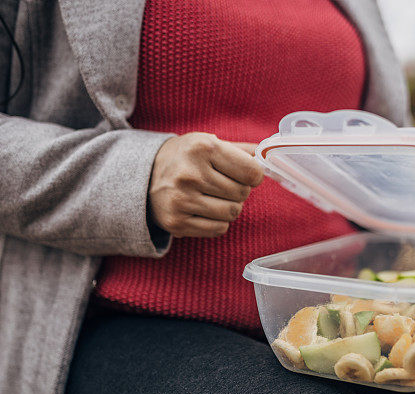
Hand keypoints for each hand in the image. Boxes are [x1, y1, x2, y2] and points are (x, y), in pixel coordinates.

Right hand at [148, 133, 262, 237]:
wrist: (145, 175)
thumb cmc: (187, 158)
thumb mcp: (209, 142)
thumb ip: (242, 150)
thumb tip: (269, 155)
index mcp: (203, 148)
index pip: (251, 172)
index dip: (255, 176)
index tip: (247, 175)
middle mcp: (190, 174)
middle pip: (242, 194)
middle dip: (239, 191)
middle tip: (223, 185)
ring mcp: (181, 199)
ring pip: (232, 213)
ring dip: (229, 207)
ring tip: (213, 197)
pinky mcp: (176, 222)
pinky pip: (219, 229)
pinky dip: (218, 222)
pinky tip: (205, 210)